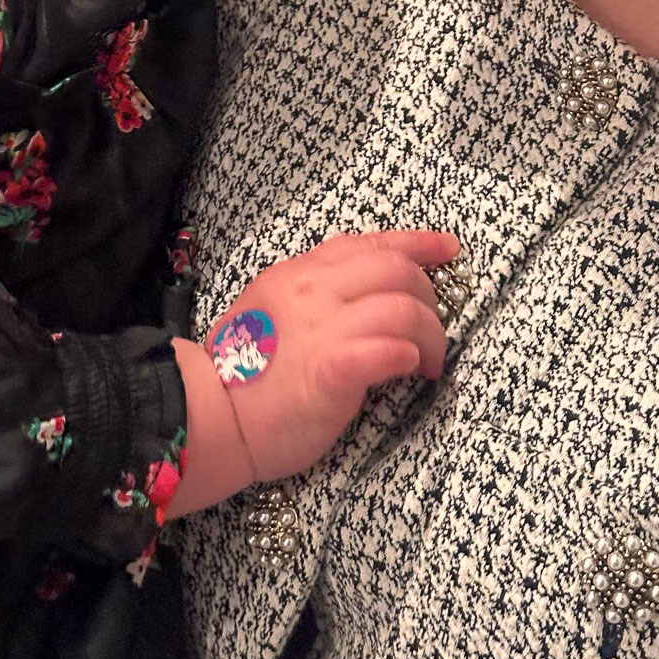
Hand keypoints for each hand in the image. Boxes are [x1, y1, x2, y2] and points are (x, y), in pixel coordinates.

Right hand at [216, 229, 455, 481]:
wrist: (211, 416)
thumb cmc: (241, 373)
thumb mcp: (271, 309)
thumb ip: (311, 295)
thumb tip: (358, 299)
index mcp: (300, 273)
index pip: (368, 244)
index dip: (416, 243)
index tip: (447, 248)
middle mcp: (314, 289)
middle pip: (396, 269)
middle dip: (430, 296)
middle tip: (433, 329)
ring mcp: (325, 326)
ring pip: (404, 308)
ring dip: (431, 336)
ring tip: (428, 364)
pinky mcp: (335, 368)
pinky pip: (392, 348)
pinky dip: (411, 356)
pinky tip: (409, 371)